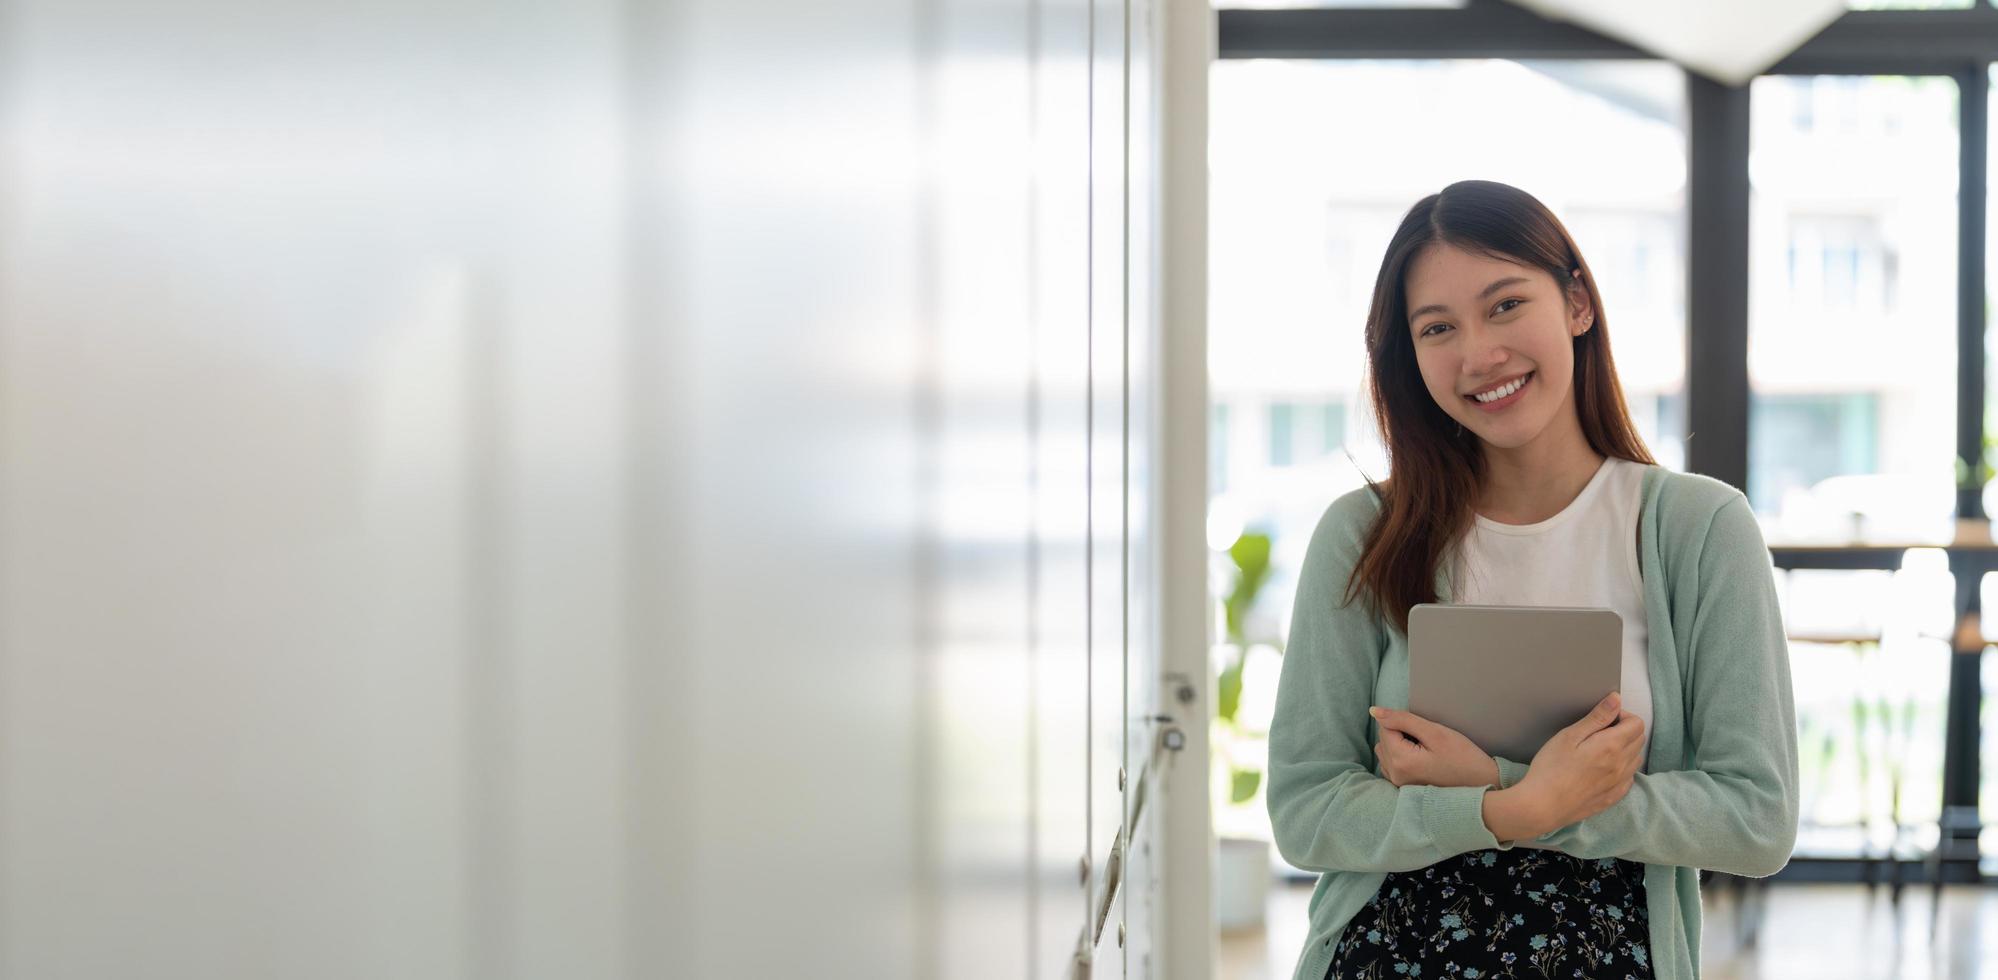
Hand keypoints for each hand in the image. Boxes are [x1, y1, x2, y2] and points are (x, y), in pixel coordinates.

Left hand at [1369, 706, 1500, 788]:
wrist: (1483, 785)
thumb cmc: (1464, 758)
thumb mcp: (1435, 732)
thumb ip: (1403, 719)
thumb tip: (1374, 711)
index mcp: (1400, 761)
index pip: (1385, 727)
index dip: (1405, 722)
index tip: (1425, 730)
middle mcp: (1395, 775)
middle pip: (1384, 739)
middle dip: (1401, 733)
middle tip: (1428, 740)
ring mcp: (1399, 784)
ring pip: (1385, 751)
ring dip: (1399, 744)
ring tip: (1426, 749)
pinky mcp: (1404, 787)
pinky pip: (1391, 764)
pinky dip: (1401, 757)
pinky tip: (1421, 759)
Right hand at [1513, 692, 1645, 832]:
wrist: (1542, 805)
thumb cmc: (1551, 768)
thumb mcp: (1569, 735)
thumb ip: (1597, 717)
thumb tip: (1616, 699)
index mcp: (1612, 746)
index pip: (1636, 723)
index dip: (1622, 715)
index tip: (1603, 718)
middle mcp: (1622, 765)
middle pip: (1639, 740)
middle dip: (1625, 730)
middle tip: (1600, 731)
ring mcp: (1618, 783)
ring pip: (1636, 759)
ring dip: (1626, 749)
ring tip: (1601, 749)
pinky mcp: (1612, 797)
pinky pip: (1629, 779)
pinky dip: (1623, 769)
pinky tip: (1604, 769)